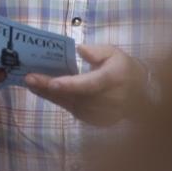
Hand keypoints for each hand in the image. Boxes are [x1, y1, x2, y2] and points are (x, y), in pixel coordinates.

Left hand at [25, 43, 147, 126]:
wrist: (142, 94)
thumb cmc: (124, 69)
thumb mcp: (114, 53)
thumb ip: (97, 51)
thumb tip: (80, 49)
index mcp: (113, 79)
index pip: (90, 84)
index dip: (71, 85)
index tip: (53, 83)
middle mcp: (108, 100)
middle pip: (75, 96)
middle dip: (50, 88)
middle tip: (29, 79)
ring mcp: (103, 114)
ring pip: (71, 105)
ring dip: (50, 95)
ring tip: (32, 83)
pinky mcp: (97, 121)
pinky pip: (74, 111)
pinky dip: (59, 101)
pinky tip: (45, 91)